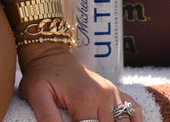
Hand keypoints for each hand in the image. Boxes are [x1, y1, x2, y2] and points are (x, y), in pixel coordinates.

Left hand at [19, 48, 141, 121]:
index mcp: (85, 98)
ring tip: (95, 121)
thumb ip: (47, 117)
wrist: (50, 54)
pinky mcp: (117, 92)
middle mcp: (104, 95)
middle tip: (79, 121)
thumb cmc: (41, 75)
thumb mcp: (36, 94)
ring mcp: (113, 92)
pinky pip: (134, 112)